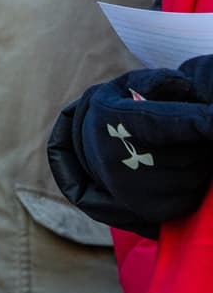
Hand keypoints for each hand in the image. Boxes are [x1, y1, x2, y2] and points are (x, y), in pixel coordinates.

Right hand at [49, 68, 212, 236]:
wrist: (90, 151)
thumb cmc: (120, 110)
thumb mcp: (126, 86)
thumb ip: (155, 81)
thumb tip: (185, 85)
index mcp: (111, 119)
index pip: (164, 122)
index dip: (197, 121)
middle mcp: (115, 158)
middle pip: (189, 151)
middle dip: (203, 140)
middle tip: (198, 129)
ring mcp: (131, 189)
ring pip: (194, 174)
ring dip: (202, 160)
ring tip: (189, 148)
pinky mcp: (149, 210)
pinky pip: (192, 196)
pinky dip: (196, 182)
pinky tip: (183, 169)